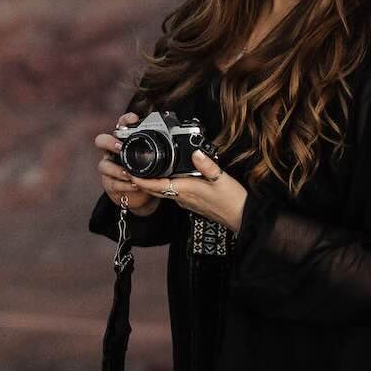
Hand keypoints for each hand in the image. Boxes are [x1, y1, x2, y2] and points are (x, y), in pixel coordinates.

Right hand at [94, 112, 159, 215]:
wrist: (140, 194)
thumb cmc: (147, 172)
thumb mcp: (155, 160)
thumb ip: (162, 149)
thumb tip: (181, 140)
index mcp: (125, 141)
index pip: (121, 125)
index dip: (125, 120)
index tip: (134, 119)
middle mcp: (112, 152)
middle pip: (101, 141)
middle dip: (109, 143)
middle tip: (120, 147)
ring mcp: (109, 168)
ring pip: (104, 165)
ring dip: (117, 170)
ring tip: (128, 174)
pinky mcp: (109, 183)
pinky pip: (112, 183)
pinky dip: (123, 185)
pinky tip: (133, 185)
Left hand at [131, 149, 247, 232]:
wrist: (240, 218)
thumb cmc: (232, 200)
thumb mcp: (222, 179)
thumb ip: (208, 165)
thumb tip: (196, 152)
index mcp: (186, 190)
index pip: (158, 185)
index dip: (142, 180)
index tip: (130, 173)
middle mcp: (182, 197)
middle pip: (156, 190)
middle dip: (141, 182)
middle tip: (129, 171)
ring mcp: (186, 202)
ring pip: (163, 192)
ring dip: (150, 185)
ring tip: (142, 173)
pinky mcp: (191, 203)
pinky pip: (172, 194)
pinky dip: (163, 187)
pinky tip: (165, 180)